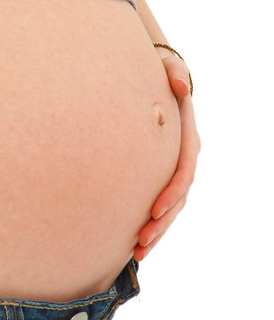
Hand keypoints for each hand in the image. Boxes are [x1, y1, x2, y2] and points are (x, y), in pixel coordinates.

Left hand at [134, 48, 199, 260]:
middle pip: (178, 197)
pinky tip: (131, 244)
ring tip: (137, 254)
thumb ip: (174, 71)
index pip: (184, 170)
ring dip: (156, 231)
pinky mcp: (159, 175)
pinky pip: (159, 205)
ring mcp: (173, 169)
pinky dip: (149, 224)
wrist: (149, 79)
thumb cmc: (158, 70)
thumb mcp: (168, 65)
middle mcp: (185, 157)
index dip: (171, 192)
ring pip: (171, 208)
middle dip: (161, 223)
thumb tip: (179, 84)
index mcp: (188, 136)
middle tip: (140, 244)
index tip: (152, 210)